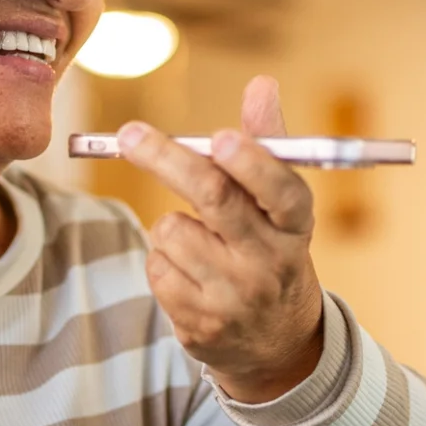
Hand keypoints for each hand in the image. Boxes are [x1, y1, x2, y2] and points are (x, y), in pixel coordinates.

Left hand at [119, 75, 325, 402]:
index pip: (282, 190)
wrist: (276, 342)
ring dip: (171, 224)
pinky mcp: (201, 326)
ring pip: (172, 230)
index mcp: (296, 225)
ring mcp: (235, 298)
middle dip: (166, 159)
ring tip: (198, 241)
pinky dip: (163, 259)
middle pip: (214, 199)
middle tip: (129, 134)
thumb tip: (261, 82)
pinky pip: (157, 266)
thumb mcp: (281, 205)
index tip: (220, 137)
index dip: (252, 163)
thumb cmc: (270, 248)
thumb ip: (267, 143)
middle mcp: (270, 262)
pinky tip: (190, 272)